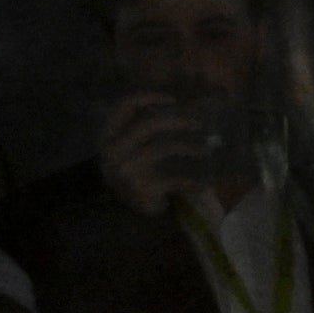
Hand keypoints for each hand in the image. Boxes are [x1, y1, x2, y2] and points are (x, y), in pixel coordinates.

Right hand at [101, 93, 204, 215]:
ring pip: (164, 147)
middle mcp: (113, 150)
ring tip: (204, 151)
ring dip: (190, 148)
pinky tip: (200, 183)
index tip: (173, 99)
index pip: (126, 106)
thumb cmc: (135, 175)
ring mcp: (126, 169)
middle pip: (149, 124)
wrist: (126, 214)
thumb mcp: (131, 150)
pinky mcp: (141, 187)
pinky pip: (173, 177)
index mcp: (108, 136)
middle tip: (198, 123)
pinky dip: (190, 180)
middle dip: (178, 121)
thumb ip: (144, 130)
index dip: (150, 98)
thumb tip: (180, 108)